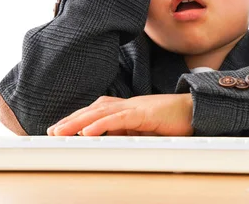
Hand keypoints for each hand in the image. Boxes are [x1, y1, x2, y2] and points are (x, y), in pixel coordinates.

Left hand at [46, 94, 193, 136]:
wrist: (196, 111)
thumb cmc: (173, 121)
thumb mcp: (145, 130)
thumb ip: (127, 133)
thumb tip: (109, 143)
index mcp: (127, 108)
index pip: (96, 111)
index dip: (77, 118)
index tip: (59, 128)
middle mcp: (128, 105)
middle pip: (93, 109)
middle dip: (71, 119)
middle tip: (52, 131)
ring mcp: (135, 107)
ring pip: (100, 112)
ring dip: (78, 122)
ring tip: (60, 132)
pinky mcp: (144, 113)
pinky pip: (119, 119)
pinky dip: (101, 124)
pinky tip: (87, 132)